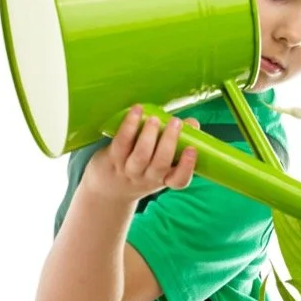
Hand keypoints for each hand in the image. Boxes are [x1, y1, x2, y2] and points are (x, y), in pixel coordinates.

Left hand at [83, 107, 200, 201]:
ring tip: (155, 118)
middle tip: (176, 122)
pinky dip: (129, 126)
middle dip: (169, 142)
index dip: (187, 166)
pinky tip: (136, 111)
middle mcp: (147, 178)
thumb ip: (178, 143)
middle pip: (160, 164)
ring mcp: (128, 170)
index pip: (179, 180)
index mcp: (165, 179)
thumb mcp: (161, 164)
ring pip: (140, 156)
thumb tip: (192, 123)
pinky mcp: (112, 159)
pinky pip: (121, 143)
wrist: (108, 189)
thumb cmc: (143, 170)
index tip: (192, 149)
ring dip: (149, 135)